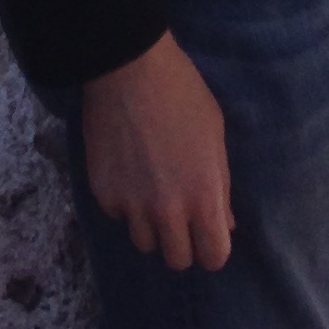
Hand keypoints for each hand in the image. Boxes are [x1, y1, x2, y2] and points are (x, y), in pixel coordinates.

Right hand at [82, 32, 233, 271]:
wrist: (128, 67)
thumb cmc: (182, 93)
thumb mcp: (214, 134)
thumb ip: (220, 184)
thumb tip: (224, 223)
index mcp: (203, 196)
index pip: (214, 258)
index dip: (213, 248)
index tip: (208, 233)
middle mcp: (168, 211)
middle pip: (177, 260)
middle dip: (182, 241)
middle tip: (179, 213)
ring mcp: (132, 206)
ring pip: (145, 243)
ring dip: (151, 225)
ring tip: (151, 189)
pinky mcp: (104, 195)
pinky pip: (118, 215)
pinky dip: (124, 202)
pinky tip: (128, 168)